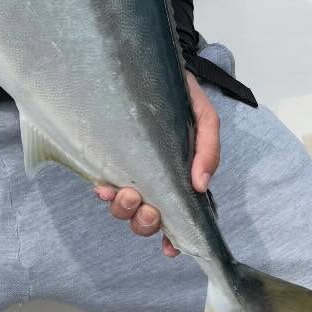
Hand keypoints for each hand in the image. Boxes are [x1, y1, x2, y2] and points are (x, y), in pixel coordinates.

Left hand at [94, 73, 220, 257]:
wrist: (150, 63)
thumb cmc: (182, 93)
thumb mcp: (205, 116)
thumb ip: (209, 148)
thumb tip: (200, 184)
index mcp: (181, 175)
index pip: (179, 215)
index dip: (173, 238)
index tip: (169, 248)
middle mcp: (154, 179)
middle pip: (147, 219)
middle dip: (144, 222)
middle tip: (146, 207)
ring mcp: (130, 171)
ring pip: (123, 209)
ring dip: (123, 210)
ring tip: (125, 193)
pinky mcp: (108, 159)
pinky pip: (103, 187)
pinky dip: (103, 192)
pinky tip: (102, 185)